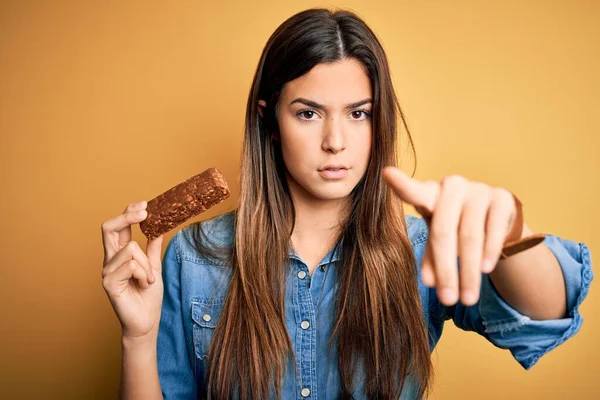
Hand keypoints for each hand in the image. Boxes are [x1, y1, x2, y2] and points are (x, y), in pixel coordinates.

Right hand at [101, 200, 163, 338]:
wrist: (146, 320)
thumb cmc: (148, 295)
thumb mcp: (154, 266)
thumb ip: (152, 247)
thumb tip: (158, 226)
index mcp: (120, 254)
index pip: (119, 227)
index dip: (128, 212)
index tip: (145, 204)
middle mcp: (110, 260)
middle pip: (109, 228)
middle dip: (127, 216)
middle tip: (145, 212)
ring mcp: (107, 270)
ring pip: (130, 249)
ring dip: (146, 264)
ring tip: (148, 279)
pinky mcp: (108, 282)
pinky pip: (130, 265)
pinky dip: (143, 274)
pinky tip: (144, 285)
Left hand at [382, 167, 518, 305]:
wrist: (496, 220)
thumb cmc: (456, 228)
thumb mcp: (439, 240)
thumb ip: (431, 258)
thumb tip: (431, 283)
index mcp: (430, 193)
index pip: (414, 192)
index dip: (401, 184)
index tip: (387, 174)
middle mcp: (453, 186)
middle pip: (443, 230)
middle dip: (446, 269)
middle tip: (446, 299)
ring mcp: (479, 190)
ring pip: (470, 235)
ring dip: (468, 271)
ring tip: (467, 298)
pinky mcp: (503, 198)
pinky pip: (494, 229)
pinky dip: (489, 252)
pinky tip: (486, 270)